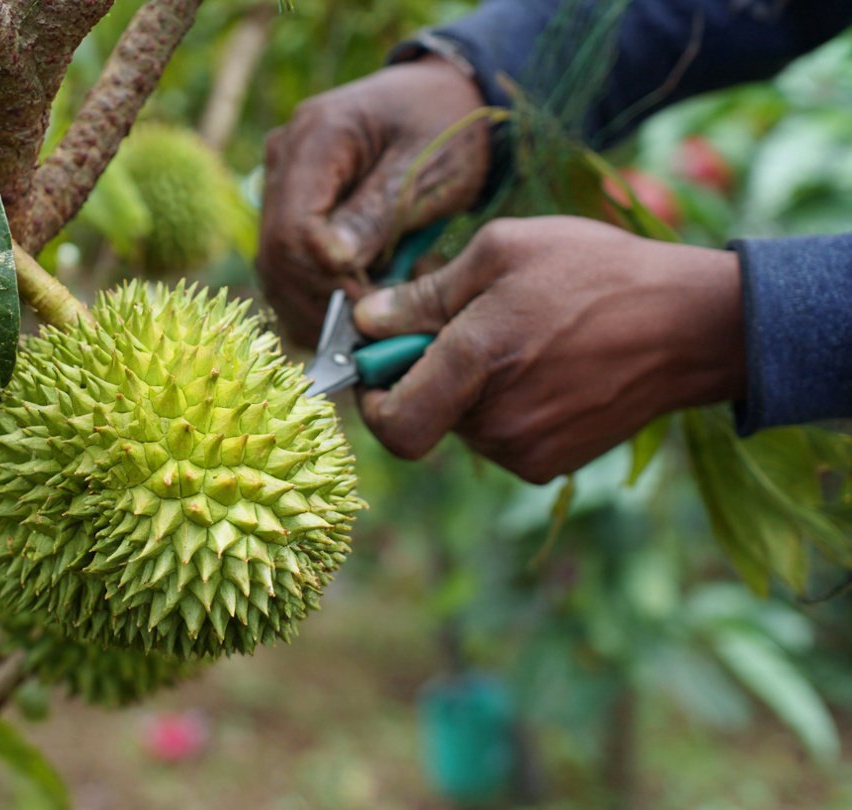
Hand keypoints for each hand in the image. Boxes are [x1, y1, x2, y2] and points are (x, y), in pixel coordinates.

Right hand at [258, 57, 490, 346]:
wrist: (446, 101)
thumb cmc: (447, 125)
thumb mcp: (427, 166)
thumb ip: (378, 212)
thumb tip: (334, 261)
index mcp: (316, 135)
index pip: (294, 227)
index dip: (327, 277)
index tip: (378, 303)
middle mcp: (284, 159)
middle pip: (277, 255)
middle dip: (326, 301)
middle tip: (384, 320)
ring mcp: (281, 186)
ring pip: (277, 272)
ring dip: (324, 307)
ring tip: (382, 309)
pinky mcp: (290, 211)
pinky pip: (290, 271)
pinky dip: (323, 300)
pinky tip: (366, 303)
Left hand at [353, 216, 745, 483]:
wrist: (693, 326)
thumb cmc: (597, 273)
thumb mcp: (503, 250)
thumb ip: (425, 293)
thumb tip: (366, 321)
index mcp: (477, 362)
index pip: (391, 424)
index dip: (372, 400)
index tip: (379, 365)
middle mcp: (496, 421)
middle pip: (425, 414)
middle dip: (429, 374)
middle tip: (471, 325)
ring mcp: (525, 450)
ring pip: (463, 424)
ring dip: (472, 387)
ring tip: (524, 338)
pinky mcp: (551, 464)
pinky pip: (499, 437)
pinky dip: (505, 405)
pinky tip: (546, 366)